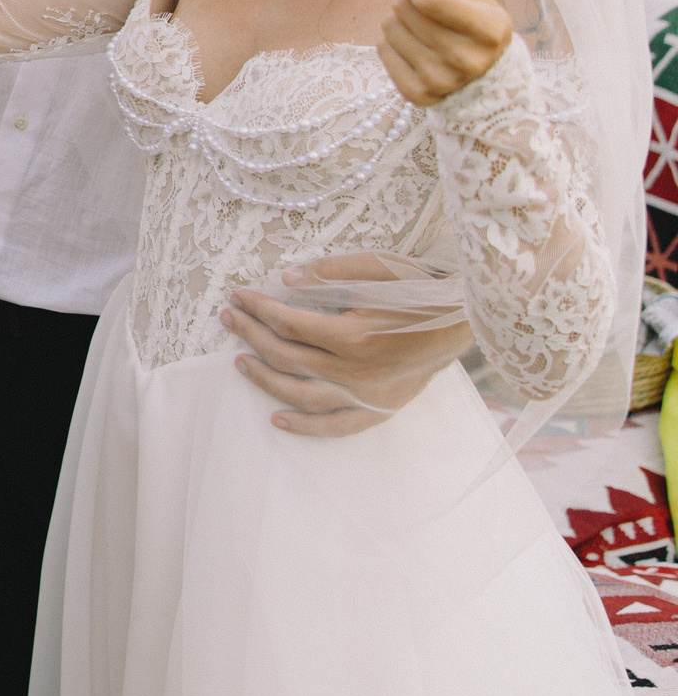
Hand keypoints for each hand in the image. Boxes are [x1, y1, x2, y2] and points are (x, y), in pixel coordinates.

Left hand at [223, 254, 476, 436]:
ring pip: (303, 395)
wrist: (466, 321)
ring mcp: (368, 396)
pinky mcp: (381, 409)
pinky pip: (337, 426)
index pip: (290, 324)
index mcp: (355, 337)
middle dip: (252, 335)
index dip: (259, 309)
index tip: (239, 296)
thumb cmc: (420, 291)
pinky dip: (305, 427)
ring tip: (238, 362)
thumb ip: (332, 272)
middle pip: (289, 358)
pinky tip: (276, 419)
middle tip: (229, 318)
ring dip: (266, 379)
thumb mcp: (379, 269)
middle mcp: (358, 373)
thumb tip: (286, 278)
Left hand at [378, 0, 510, 106]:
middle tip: (420, 3)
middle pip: (404, 9)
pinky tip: (411, 44)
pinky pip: (382, 49)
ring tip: (417, 25)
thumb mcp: (476, 0)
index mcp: (489, 31)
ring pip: (389, 27)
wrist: (483, 78)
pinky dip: (391, 41)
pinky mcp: (416, 93)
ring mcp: (440, 80)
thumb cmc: (476, 27)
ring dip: (398, 19)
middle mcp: (466, 59)